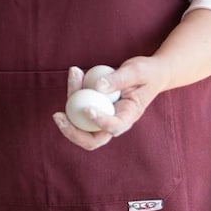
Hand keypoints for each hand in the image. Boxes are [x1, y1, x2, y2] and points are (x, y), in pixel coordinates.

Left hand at [52, 56, 167, 149]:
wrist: (153, 74)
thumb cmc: (147, 72)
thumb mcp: (137, 71)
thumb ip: (118, 79)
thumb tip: (97, 87)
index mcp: (130, 116)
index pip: (114, 127)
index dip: (99, 122)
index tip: (87, 109)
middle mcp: (116, 122)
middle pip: (92, 140)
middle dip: (72, 133)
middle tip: (57, 116)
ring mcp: (105, 118)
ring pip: (82, 123)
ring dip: (71, 104)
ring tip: (74, 74)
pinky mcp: (97, 109)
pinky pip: (81, 107)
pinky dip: (75, 92)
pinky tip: (75, 73)